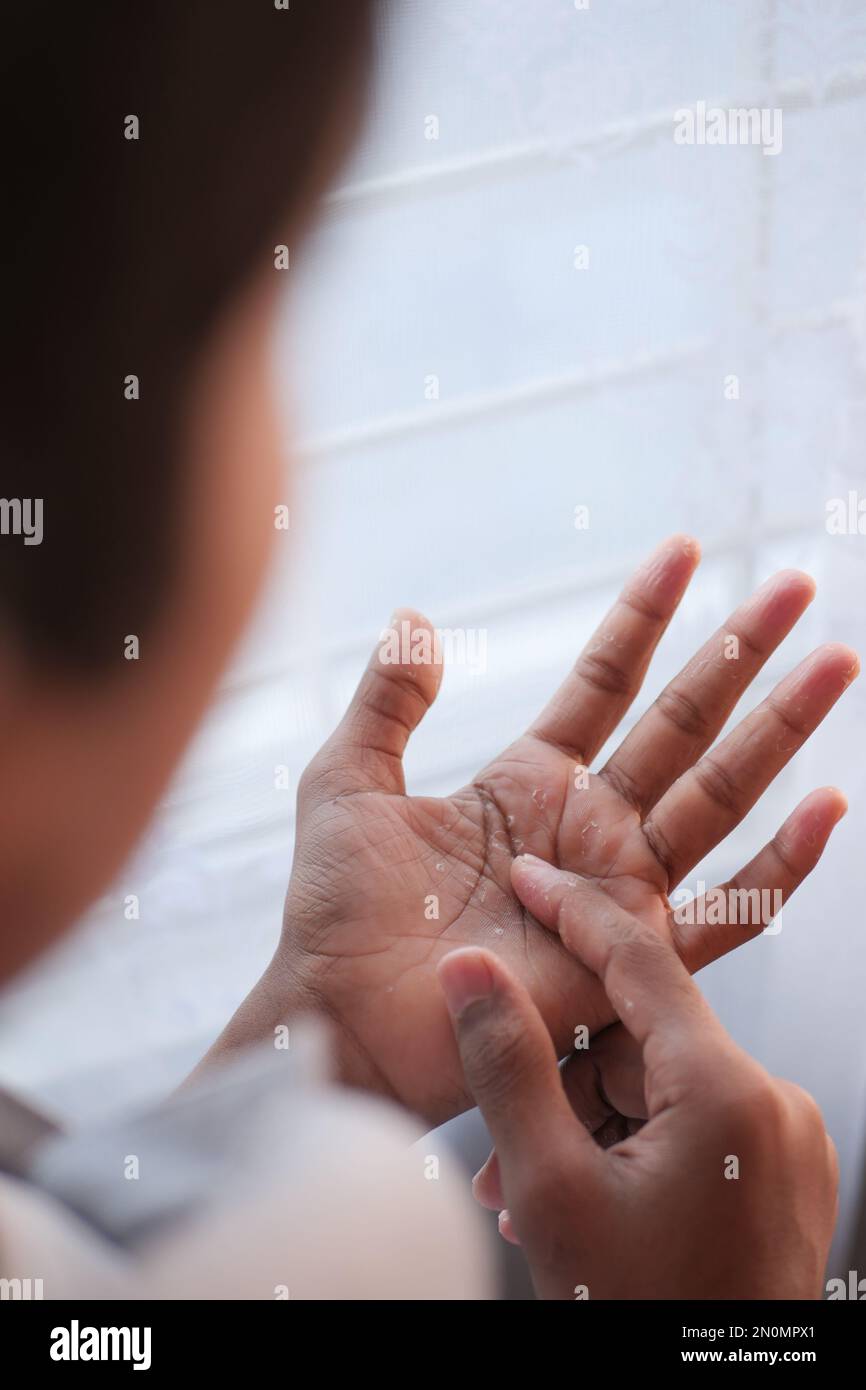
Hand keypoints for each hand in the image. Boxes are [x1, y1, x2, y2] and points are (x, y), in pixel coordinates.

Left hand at [208, 536, 854, 1122]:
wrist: (340, 1016)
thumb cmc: (335, 913)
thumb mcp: (348, 782)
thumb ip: (387, 701)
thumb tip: (415, 617)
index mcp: (528, 781)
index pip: (605, 681)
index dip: (645, 616)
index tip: (686, 551)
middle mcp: (586, 827)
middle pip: (682, 722)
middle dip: (740, 653)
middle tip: (795, 585)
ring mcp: (616, 888)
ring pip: (718, 793)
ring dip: (779, 728)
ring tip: (835, 661)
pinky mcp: (631, 956)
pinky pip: (724, 911)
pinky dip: (778, 866)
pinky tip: (824, 806)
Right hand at [438, 859, 838, 1299]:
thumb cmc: (645, 1321)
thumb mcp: (553, 1192)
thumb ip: (508, 1067)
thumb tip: (469, 973)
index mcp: (732, 1094)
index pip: (641, 960)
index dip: (573, 908)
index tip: (527, 876)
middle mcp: (774, 1105)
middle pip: (643, 1039)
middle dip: (560, 1077)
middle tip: (497, 1133)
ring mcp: (783, 1144)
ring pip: (658, 1089)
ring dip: (584, 1125)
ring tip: (524, 1192)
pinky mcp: (777, 1176)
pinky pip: (687, 1129)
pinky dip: (626, 1150)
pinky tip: (576, 1198)